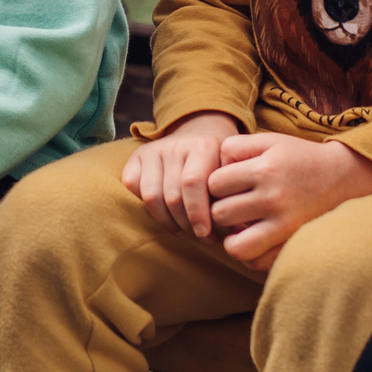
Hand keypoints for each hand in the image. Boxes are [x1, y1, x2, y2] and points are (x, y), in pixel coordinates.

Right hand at [122, 111, 242, 238]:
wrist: (200, 135)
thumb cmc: (219, 165)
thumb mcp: (232, 175)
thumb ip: (234, 200)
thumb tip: (239, 232)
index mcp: (204, 145)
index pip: (193, 183)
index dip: (197, 213)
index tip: (206, 235)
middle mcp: (176, 144)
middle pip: (172, 195)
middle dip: (185, 224)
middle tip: (197, 236)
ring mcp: (154, 149)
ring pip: (151, 196)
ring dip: (168, 222)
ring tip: (183, 231)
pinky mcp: (137, 156)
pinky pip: (132, 187)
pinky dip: (147, 207)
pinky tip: (166, 214)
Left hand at [207, 132, 371, 268]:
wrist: (343, 177)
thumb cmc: (298, 158)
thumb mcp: (269, 141)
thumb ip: (236, 147)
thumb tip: (211, 168)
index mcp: (265, 169)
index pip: (214, 183)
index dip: (215, 184)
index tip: (226, 185)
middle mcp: (273, 198)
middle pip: (219, 213)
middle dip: (219, 210)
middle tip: (230, 206)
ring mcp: (285, 225)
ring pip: (233, 246)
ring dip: (230, 237)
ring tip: (238, 227)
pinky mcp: (292, 243)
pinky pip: (256, 262)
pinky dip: (249, 254)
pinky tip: (253, 238)